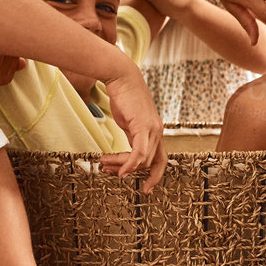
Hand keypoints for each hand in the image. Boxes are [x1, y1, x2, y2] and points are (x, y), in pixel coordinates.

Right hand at [97, 58, 166, 191]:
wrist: (121, 76)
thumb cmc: (123, 95)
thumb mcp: (129, 121)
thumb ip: (132, 136)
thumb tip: (129, 152)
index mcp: (156, 131)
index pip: (160, 159)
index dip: (155, 176)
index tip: (146, 188)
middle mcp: (158, 131)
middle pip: (150, 163)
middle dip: (131, 172)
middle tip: (114, 174)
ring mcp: (152, 129)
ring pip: (143, 160)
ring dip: (123, 166)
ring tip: (105, 164)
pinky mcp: (143, 126)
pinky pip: (139, 153)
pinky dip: (130, 164)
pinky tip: (120, 171)